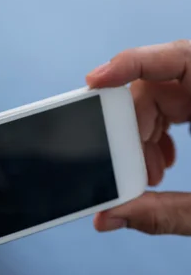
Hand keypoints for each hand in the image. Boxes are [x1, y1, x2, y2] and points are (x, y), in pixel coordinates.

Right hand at [87, 40, 190, 234]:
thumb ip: (165, 215)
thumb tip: (107, 219)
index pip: (180, 56)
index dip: (131, 63)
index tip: (95, 81)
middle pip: (161, 85)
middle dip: (135, 123)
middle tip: (126, 162)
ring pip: (164, 99)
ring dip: (144, 135)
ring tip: (148, 175)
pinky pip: (176, 109)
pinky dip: (159, 135)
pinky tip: (163, 164)